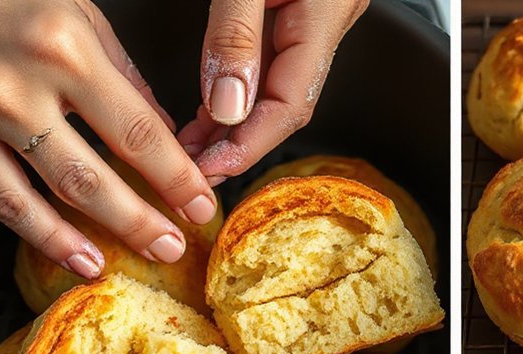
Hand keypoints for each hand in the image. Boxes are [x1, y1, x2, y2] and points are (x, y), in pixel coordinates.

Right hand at [0, 0, 218, 277]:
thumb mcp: (73, 11)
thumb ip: (120, 72)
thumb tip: (161, 128)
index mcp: (64, 48)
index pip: (138, 130)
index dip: (176, 177)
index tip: (201, 203)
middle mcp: (21, 86)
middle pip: (98, 173)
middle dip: (145, 219)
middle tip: (176, 244)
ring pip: (53, 195)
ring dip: (106, 234)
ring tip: (143, 254)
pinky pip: (4, 201)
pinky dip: (46, 237)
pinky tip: (78, 257)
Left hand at [178, 0, 368, 185]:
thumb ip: (237, 35)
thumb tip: (229, 107)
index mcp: (327, 11)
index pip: (293, 101)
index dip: (250, 143)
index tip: (211, 167)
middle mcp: (329, 19)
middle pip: (288, 104)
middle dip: (241, 142)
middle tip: (196, 169)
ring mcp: (315, 15)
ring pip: (277, 87)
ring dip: (235, 122)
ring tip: (194, 148)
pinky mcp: (295, 7)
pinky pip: (269, 63)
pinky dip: (238, 91)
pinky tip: (210, 111)